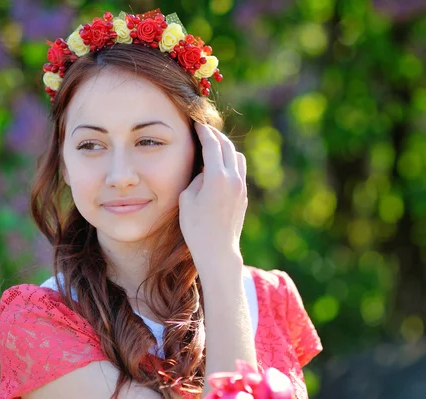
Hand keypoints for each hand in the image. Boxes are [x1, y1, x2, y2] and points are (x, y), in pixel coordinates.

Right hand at [179, 122, 247, 269]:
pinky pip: (239, 169)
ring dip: (225, 147)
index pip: (212, 145)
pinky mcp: (243, 195)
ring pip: (237, 156)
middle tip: (204, 129)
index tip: (196, 123)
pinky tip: (220, 165)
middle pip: (227, 146)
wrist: (218, 251)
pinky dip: (230, 161)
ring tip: (213, 146)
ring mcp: (241, 187)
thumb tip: (204, 170)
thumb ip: (196, 179)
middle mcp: (233, 179)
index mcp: (216, 178)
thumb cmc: (196, 228)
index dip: (203, 131)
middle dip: (215, 135)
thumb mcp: (187, 200)